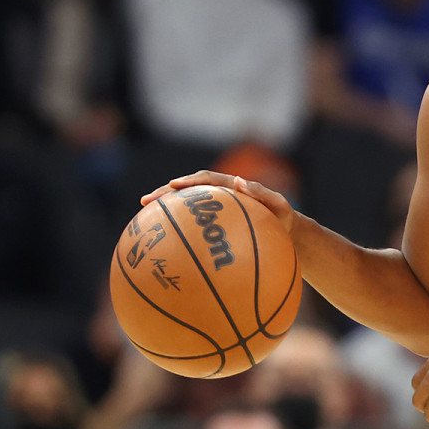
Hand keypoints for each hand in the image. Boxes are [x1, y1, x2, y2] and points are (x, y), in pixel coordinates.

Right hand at [141, 170, 296, 233]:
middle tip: (145, 201)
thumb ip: (263, 193)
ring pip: (185, 210)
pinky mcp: (213, 228)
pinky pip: (192, 230)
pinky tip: (162, 248)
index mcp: (231, 188)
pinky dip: (176, 235)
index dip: (189, 181)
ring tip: (142, 220)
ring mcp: (214, 214)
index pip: (207, 180)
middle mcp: (219, 198)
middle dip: (165, 194)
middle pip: (188, 192)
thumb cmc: (283, 220)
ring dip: (165, 212)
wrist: (286, 235)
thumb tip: (239, 180)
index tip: (173, 185)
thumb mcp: (281, 206)